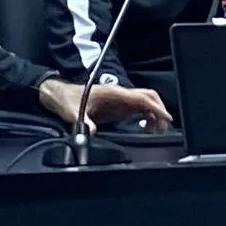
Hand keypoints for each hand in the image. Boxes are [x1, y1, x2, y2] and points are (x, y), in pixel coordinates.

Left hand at [37, 78, 171, 134]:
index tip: (166, 119)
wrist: (59, 95)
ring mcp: (120, 101)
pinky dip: (148, 118)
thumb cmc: (66, 100)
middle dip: (160, 111)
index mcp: (113, 93)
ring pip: (146, 103)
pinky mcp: (118, 107)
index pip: (141, 97)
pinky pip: (139, 110)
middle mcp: (120, 95)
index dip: (156, 107)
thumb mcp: (72, 112)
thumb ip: (83, 122)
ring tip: (156, 131)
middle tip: (163, 129)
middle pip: (149, 97)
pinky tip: (146, 128)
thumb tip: (92, 132)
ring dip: (155, 115)